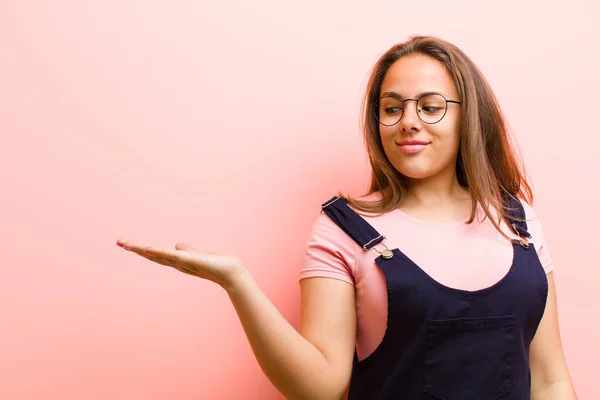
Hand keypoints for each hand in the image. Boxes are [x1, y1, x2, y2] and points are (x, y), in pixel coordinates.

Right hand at [116, 239, 247, 288]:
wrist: (231, 272)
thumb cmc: (216, 264)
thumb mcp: (198, 254)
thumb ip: (187, 250)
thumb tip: (177, 245)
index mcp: (178, 260)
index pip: (155, 254)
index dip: (140, 249)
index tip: (124, 243)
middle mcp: (178, 263)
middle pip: (153, 255)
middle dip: (136, 249)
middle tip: (120, 242)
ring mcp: (185, 263)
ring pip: (162, 256)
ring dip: (146, 250)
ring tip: (131, 245)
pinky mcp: (194, 261)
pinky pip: (177, 257)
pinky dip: (164, 253)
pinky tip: (152, 249)